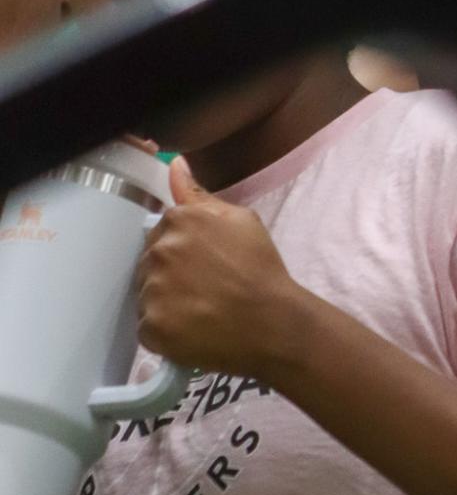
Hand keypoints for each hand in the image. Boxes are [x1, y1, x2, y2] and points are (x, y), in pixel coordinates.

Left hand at [136, 157, 309, 380]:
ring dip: (165, 302)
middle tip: (203, 289)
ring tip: (198, 311)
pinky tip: (190, 330)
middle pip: (150, 262)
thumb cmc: (260, 268)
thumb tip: (174, 163)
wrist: (272, 322)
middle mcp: (160, 251)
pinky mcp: (151, 326)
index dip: (183, 249)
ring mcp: (152, 290)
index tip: (204, 263)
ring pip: (147, 294)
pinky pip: (148, 326)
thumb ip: (199, 194)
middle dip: (170, 273)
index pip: (162, 232)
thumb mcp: (241, 219)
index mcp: (179, 220)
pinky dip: (165, 330)